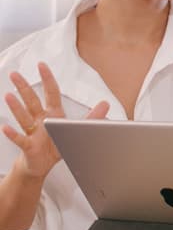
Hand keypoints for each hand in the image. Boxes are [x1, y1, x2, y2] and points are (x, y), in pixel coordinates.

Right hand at [2, 63, 107, 177]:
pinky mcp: (28, 146)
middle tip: (14, 74)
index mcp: (53, 114)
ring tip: (8, 96)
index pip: (51, 93)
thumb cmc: (57, 144)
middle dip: (24, 87)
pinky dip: (13, 134)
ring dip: (16, 107)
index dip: (47, 79)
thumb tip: (106, 103)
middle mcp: (41, 120)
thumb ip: (92, 117)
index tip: (41, 65)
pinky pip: (20, 139)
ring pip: (24, 117)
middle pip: (32, 101)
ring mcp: (33, 132)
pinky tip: (5, 127)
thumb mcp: (77, 130)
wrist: (42, 164)